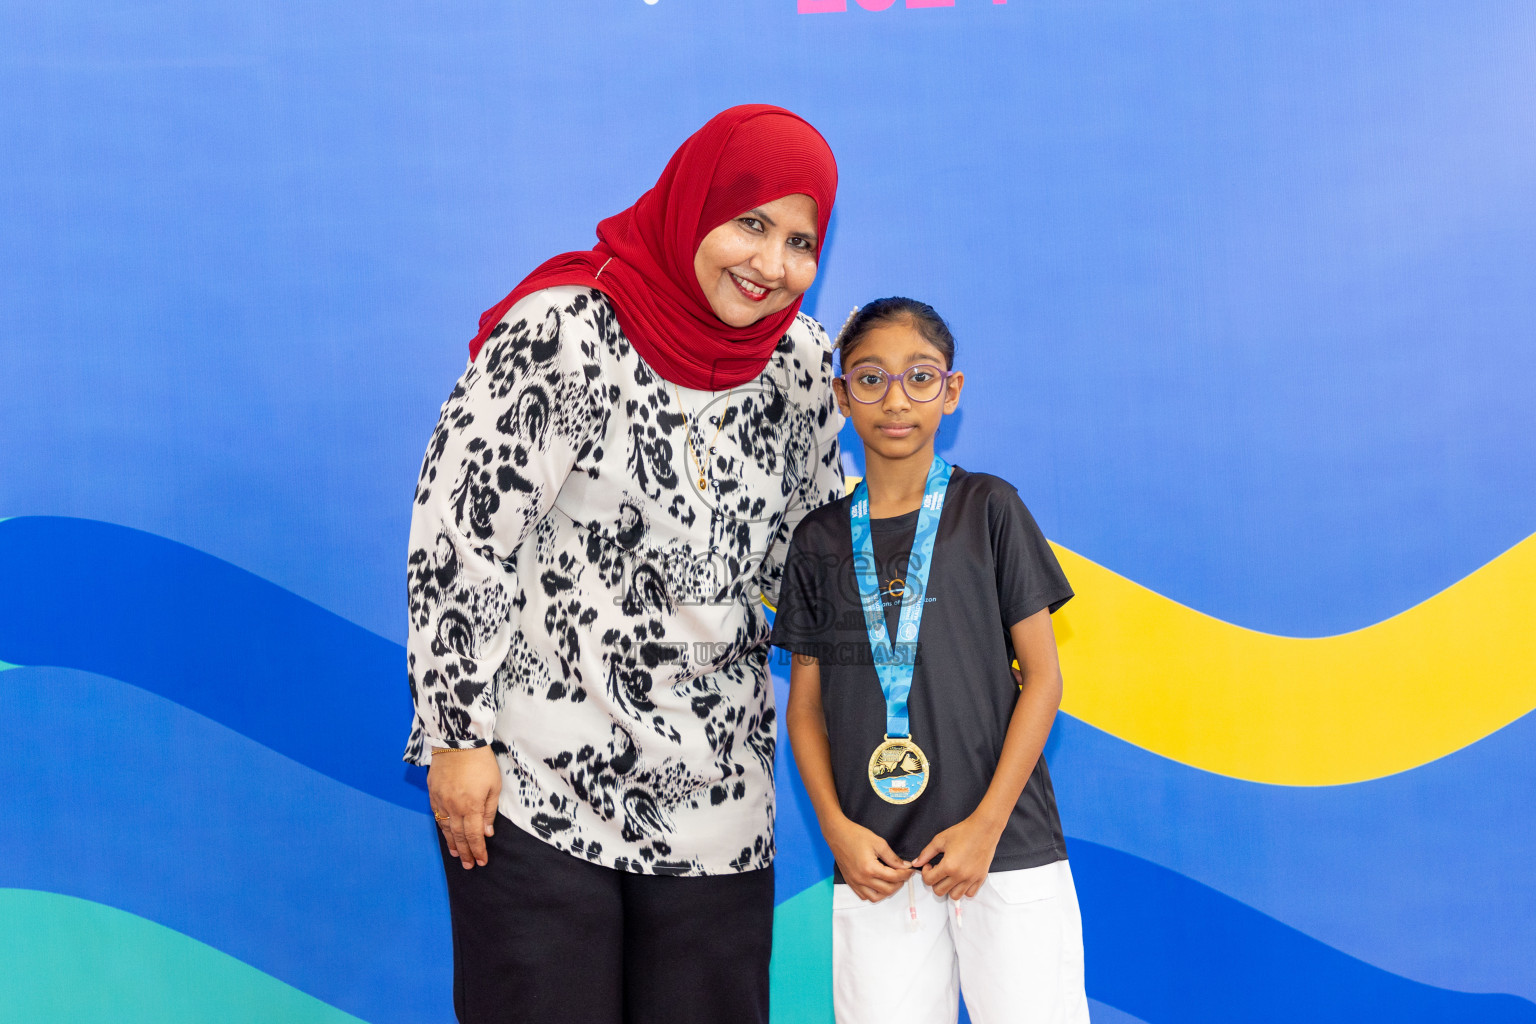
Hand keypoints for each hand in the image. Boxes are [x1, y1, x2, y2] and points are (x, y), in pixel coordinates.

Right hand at [428, 746, 500, 868]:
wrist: (458, 740)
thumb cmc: (481, 762)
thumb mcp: (494, 785)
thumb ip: (489, 811)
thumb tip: (486, 832)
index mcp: (470, 806)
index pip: (473, 836)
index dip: (478, 850)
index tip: (481, 862)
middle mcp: (453, 807)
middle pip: (459, 836)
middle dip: (465, 852)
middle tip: (469, 866)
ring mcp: (440, 800)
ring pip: (446, 828)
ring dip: (452, 843)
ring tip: (457, 855)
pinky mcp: (432, 792)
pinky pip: (437, 815)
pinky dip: (442, 827)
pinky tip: (446, 833)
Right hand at [825, 816, 911, 901]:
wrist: (837, 834)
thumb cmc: (856, 835)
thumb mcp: (879, 843)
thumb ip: (893, 857)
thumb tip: (905, 866)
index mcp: (870, 868)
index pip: (894, 877)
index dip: (905, 874)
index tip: (911, 870)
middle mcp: (862, 879)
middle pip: (887, 890)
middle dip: (899, 883)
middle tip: (903, 875)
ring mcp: (855, 882)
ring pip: (876, 897)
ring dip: (887, 892)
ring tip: (892, 881)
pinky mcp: (850, 882)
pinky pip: (864, 896)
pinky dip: (874, 894)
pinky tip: (878, 885)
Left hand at [912, 815, 1002, 899]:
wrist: (984, 828)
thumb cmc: (963, 832)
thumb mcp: (940, 839)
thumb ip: (926, 853)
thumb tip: (916, 863)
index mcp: (949, 866)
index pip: (929, 880)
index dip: (926, 872)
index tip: (930, 864)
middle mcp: (960, 876)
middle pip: (940, 891)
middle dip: (935, 882)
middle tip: (938, 870)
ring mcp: (971, 879)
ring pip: (954, 896)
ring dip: (948, 888)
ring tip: (949, 875)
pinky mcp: (980, 878)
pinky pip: (969, 894)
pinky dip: (963, 889)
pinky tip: (961, 878)